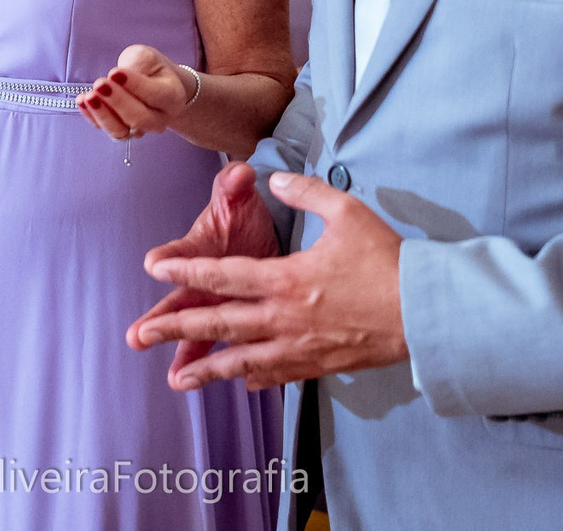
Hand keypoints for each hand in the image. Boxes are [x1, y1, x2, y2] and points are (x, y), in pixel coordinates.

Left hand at [78, 44, 196, 142]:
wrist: (153, 84)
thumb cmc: (151, 68)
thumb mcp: (147, 57)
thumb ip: (136, 65)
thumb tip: (116, 78)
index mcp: (172, 97)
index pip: (156, 95)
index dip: (135, 85)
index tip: (115, 72)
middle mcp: (159, 119)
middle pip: (139, 118)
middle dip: (117, 102)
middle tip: (100, 84)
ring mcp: (139, 129)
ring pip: (121, 131)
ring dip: (102, 115)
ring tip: (88, 96)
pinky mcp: (119, 130)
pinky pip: (104, 129)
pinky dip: (91, 117)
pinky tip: (81, 100)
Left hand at [129, 170, 405, 392]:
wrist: (423, 314)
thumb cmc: (387, 261)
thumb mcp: (347, 212)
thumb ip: (305, 192)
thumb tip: (274, 179)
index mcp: (286, 279)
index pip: (223, 276)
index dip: (185, 272)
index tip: (154, 270)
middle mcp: (284, 318)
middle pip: (218, 325)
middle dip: (174, 330)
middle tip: (138, 337)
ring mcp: (299, 347)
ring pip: (240, 362)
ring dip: (205, 371)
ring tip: (175, 380)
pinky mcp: (318, 365)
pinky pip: (276, 375)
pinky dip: (252, 379)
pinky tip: (239, 383)